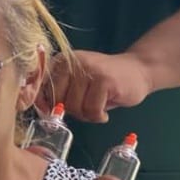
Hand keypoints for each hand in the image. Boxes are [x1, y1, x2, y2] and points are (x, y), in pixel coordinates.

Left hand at [41, 51, 155, 122]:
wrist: (139, 70)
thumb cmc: (105, 82)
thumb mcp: (78, 83)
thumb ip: (60, 92)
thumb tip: (43, 110)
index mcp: (61, 61)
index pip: (41, 86)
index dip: (44, 104)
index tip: (51, 113)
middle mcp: (71, 62)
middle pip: (58, 100)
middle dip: (71, 112)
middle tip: (86, 109)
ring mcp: (88, 70)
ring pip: (76, 107)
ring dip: (87, 116)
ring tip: (97, 108)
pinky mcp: (104, 80)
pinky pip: (92, 110)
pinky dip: (98, 117)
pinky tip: (104, 112)